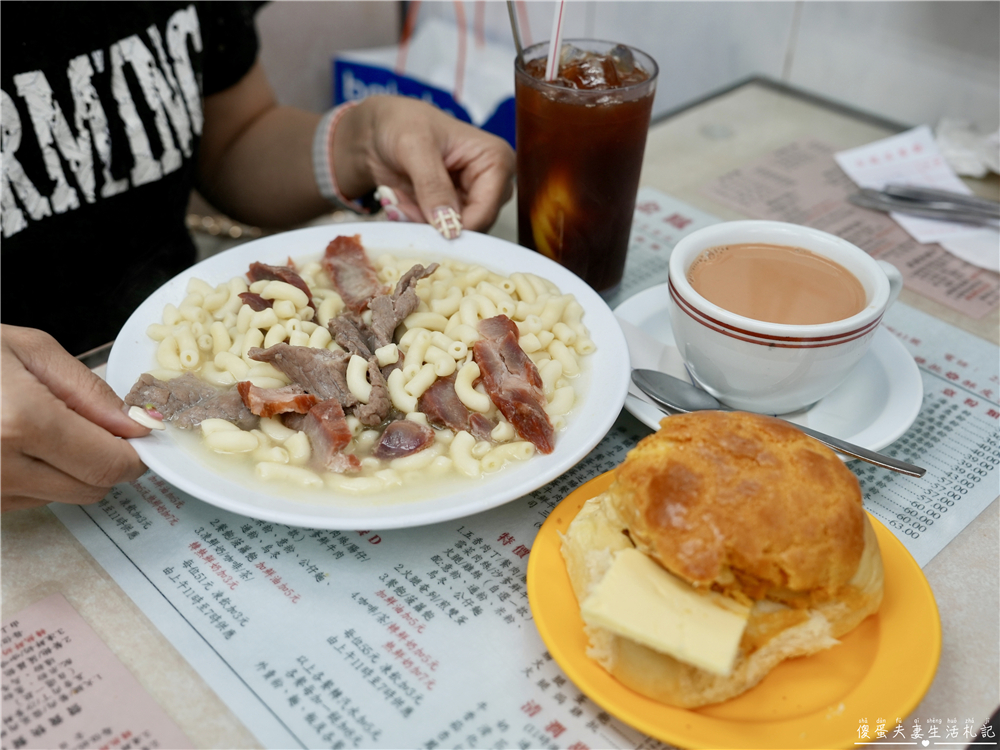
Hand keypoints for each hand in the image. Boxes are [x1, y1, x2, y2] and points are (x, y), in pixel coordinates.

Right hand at [1, 326, 149, 511]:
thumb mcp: (28, 350)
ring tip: (36, 426)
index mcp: (19, 422)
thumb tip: (134, 424)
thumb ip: (89, 392)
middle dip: (105, 459)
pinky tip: (13, 443)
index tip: (139, 436)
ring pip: (63, 497)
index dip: (135, 453)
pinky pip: (27, 501)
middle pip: (93, 488)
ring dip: (69, 468)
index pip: (110, 464)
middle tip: (91, 425)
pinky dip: (36, 476)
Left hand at [334, 96, 515, 235]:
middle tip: (401, 208)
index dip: (455, 225)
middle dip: (433, 223)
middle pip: (473, 225)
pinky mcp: (452, 208)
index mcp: (495, 160)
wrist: (379, 129)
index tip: (422, 222)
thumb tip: (448, 225)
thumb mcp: (415, 147)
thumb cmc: (401, 122)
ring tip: (397, 201)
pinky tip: (399, 203)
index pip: (486, 210)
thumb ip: (433, 185)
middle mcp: (490, 182)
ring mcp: (471, 197)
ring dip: (420, 223)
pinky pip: (438, 230)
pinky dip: (415, 222)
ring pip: (453, 231)